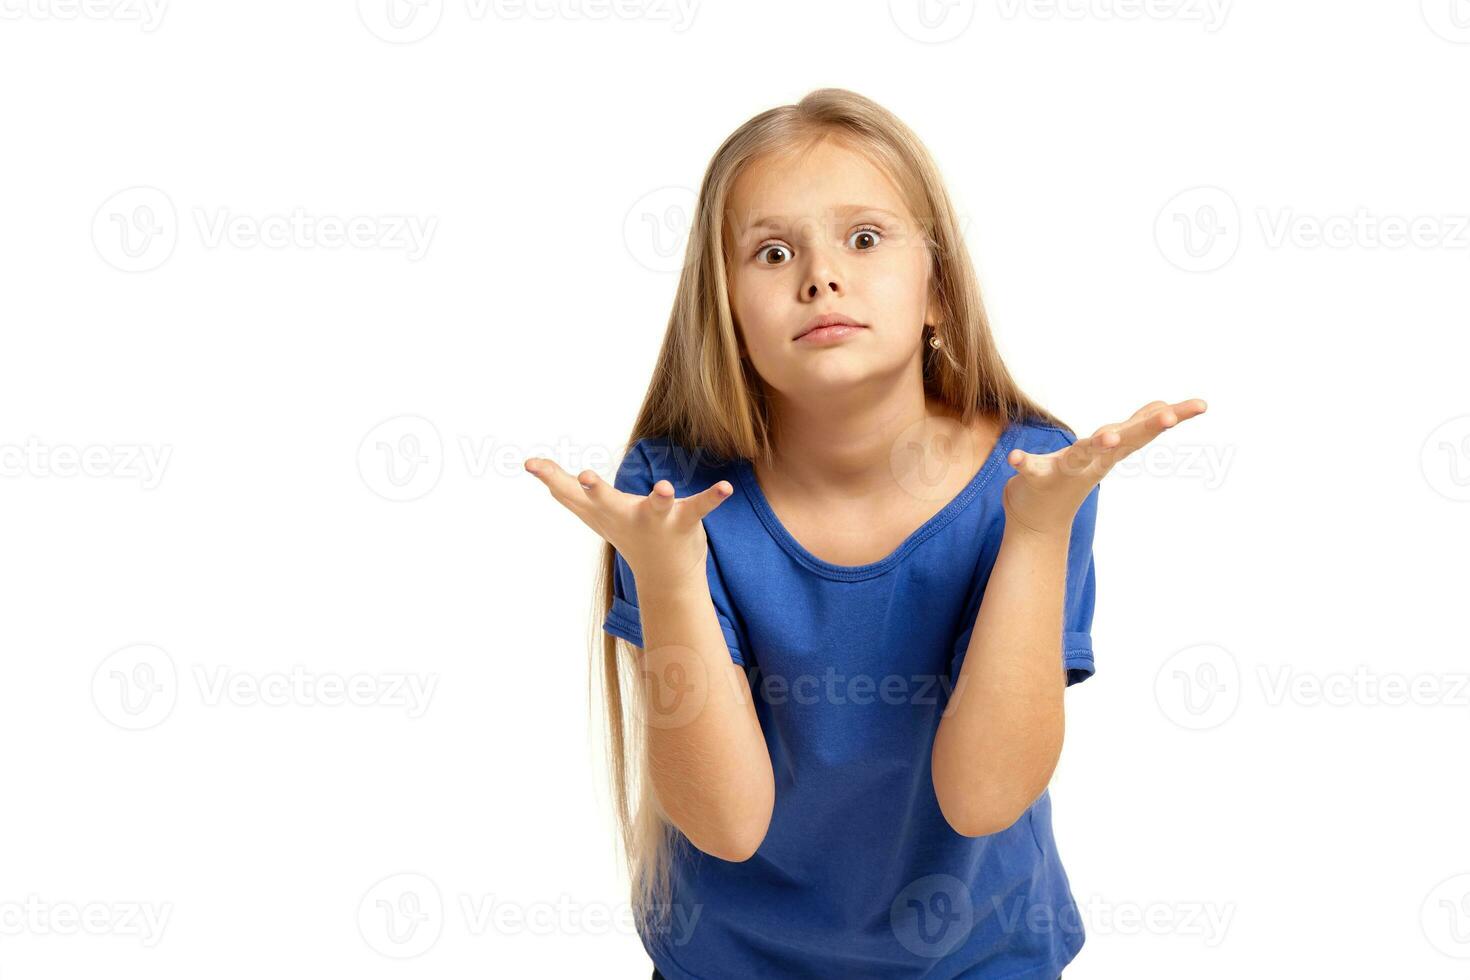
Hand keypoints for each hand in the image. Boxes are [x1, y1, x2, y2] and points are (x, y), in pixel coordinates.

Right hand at [524, 456, 734, 592]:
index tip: (531, 462)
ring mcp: (655, 521)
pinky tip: (724, 488)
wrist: (664, 577)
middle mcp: (625, 516)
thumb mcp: (591, 511)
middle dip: (595, 490)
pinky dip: (712, 498)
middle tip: (584, 477)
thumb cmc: (626, 533)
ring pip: (655, 508)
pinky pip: (699, 508)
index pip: (572, 494)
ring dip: (658, 498)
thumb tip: (529, 463)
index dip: (551, 478)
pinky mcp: (684, 522)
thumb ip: (562, 487)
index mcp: (603, 510)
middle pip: (606, 502)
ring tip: (662, 487)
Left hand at [1002, 398, 1208, 536]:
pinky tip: (1014, 456)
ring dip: (1097, 446)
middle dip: (1146, 428)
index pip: (1145, 429)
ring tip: (1109, 436)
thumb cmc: (1076, 475)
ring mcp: (1068, 470)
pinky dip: (1023, 462)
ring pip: (1084, 454)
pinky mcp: (1038, 479)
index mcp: (1111, 449)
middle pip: (1124, 440)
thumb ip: (1135, 427)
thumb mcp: (1110, 448)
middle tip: (1169, 416)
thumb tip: (1166, 405)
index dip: (1172, 416)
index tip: (1201, 405)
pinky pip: (1031, 469)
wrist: (1038, 520)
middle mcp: (1095, 459)